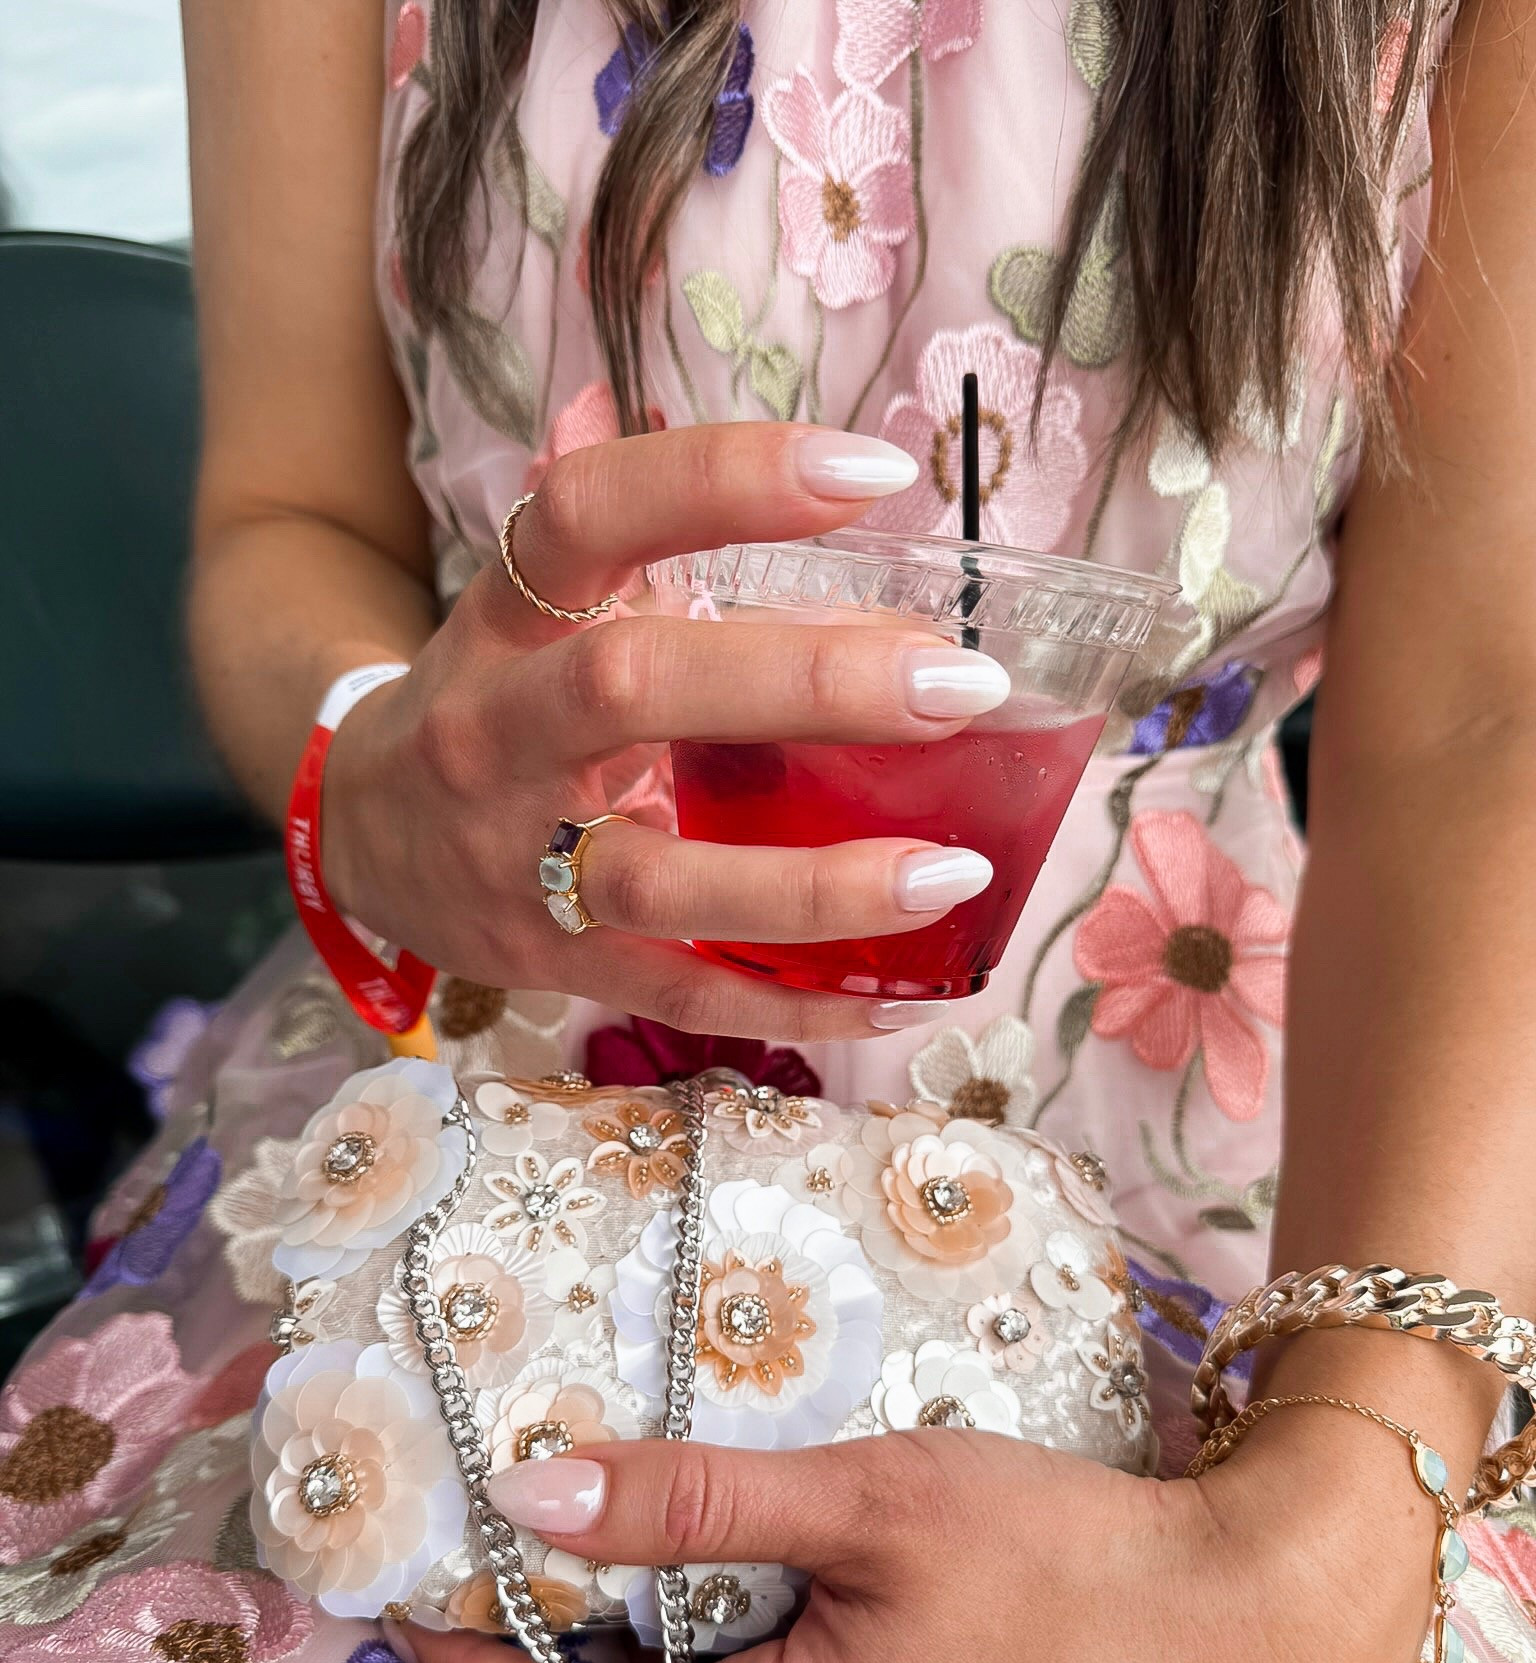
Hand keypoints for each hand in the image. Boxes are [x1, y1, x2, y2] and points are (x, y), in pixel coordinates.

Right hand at [322, 424, 1009, 1041]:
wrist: (361, 836)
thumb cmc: (496, 703)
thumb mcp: (537, 606)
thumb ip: (651, 552)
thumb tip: (787, 495)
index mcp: (510, 617)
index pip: (590, 513)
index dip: (721, 480)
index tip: (869, 471)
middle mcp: (501, 732)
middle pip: (632, 688)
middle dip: (806, 682)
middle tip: (960, 684)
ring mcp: (522, 861)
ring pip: (662, 880)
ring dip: (815, 885)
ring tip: (950, 871)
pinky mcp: (555, 963)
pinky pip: (682, 994)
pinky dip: (794, 1000)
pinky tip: (901, 993)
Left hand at [392, 1404, 1438, 1662]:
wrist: (1246, 1637)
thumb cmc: (1066, 1565)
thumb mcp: (873, 1502)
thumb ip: (700, 1503)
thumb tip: (535, 1491)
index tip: (412, 1582)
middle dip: (546, 1642)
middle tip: (502, 1526)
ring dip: (639, 1634)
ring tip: (604, 1519)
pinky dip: (722, 1640)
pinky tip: (739, 1555)